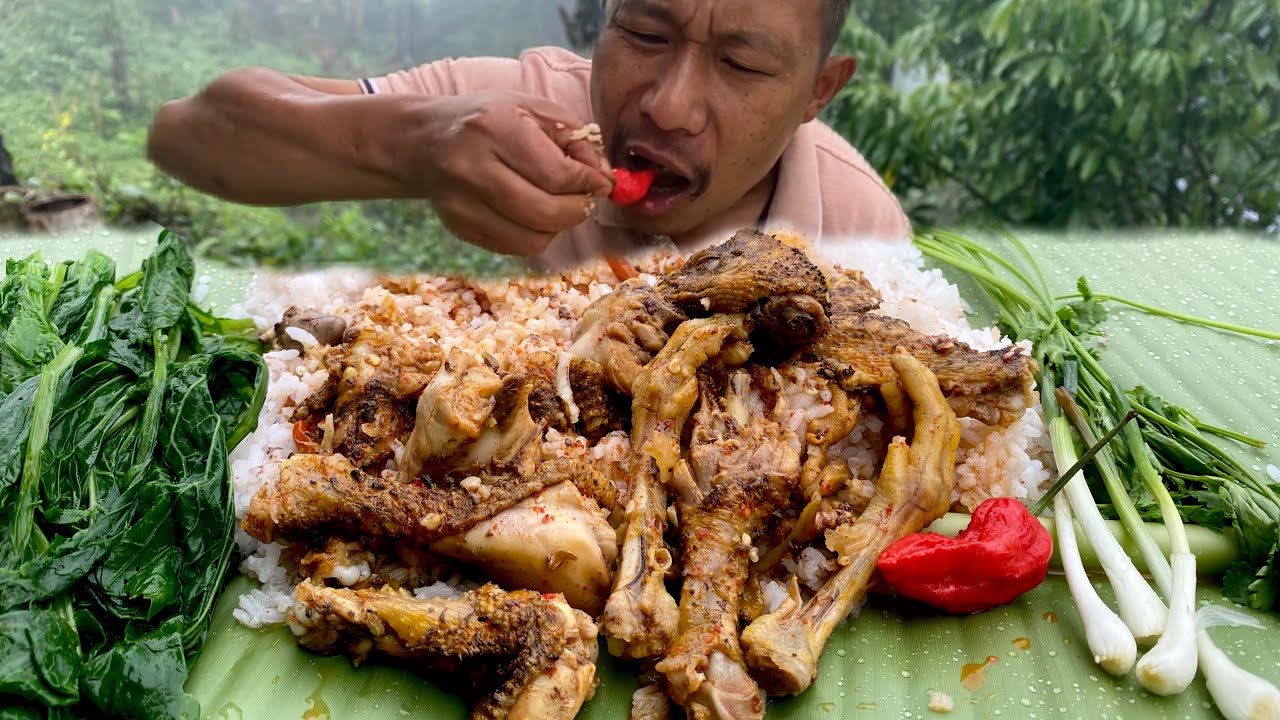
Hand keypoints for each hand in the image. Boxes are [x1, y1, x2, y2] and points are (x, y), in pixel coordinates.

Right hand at [401, 91, 613, 255]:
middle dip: (578, 210)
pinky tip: (534, 215)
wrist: (423, 142)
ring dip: (558, 227)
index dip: (588, 183)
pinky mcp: (460, 228)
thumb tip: (603, 176)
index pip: (556, 173)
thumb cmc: (486, 120)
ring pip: (533, 239)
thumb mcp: (531, 110)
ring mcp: (462, 204)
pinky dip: (536, 236)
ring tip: (560, 205)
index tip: (601, 182)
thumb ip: (573, 138)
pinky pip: (515, 248)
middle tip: (586, 199)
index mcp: (494, 128)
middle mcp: (473, 168)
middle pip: (545, 212)